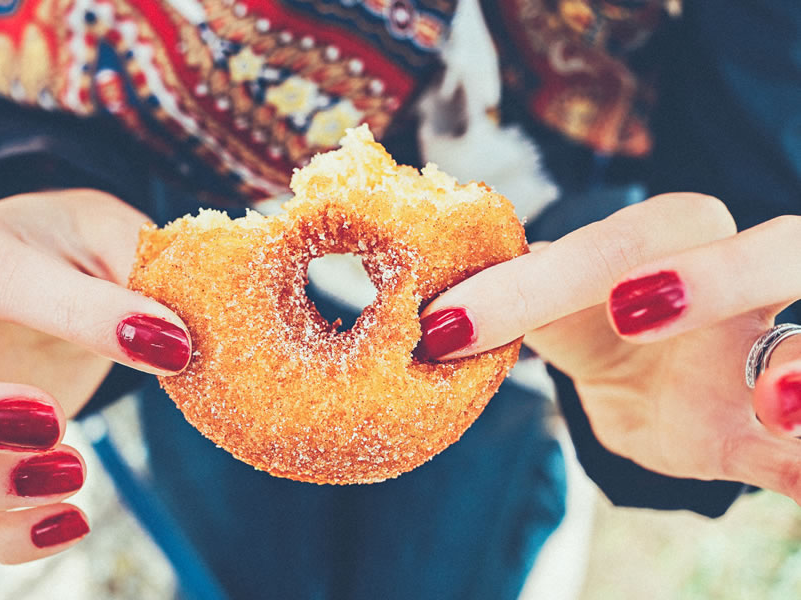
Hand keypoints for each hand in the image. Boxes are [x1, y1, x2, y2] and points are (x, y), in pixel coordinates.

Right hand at [0, 190, 190, 562]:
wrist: (53, 272)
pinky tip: (69, 521)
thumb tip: (178, 337)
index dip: (79, 316)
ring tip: (75, 473)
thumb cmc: (79, 249)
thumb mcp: (113, 234)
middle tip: (54, 425)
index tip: (168, 347)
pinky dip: (3, 535)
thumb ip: (142, 266)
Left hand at [419, 193, 800, 502]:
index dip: (562, 271)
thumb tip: (431, 319)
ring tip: (775, 402)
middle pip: (778, 250)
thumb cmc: (595, 321)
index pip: (630, 237)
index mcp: (677, 236)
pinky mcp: (771, 434)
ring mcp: (768, 356)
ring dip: (799, 369)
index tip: (476, 318)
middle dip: (716, 275)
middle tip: (630, 309)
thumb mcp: (549, 306)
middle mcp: (745, 284)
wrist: (650, 382)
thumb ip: (508, 301)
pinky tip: (798, 470)